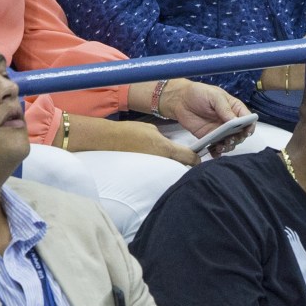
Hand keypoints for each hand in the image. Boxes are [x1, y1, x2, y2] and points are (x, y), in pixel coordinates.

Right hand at [64, 117, 200, 166]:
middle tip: (188, 164)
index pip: (191, 158)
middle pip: (182, 168)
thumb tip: (170, 146)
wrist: (106, 140)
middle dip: (186, 167)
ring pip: (170, 172)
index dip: (197, 160)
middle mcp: (162, 161)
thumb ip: (165, 139)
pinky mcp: (144, 175)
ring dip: (173, 171)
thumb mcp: (151, 130)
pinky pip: (158, 175)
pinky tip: (158, 171)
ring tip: (173, 168)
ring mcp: (153, 169)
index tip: (199, 159)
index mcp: (166, 149)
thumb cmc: (128, 132)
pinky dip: (161, 174)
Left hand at [158, 80, 254, 156]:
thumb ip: (225, 108)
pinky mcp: (210, 138)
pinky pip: (216, 147)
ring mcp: (220, 131)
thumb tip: (235, 122)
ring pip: (230, 143)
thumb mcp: (214, 96)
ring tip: (221, 146)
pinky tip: (215, 152)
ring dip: (228, 147)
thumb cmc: (198, 93)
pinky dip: (217, 153)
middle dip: (238, 139)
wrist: (179, 100)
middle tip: (230, 139)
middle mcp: (230, 122)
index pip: (248, 119)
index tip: (246, 131)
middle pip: (241, 134)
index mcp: (234, 109)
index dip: (250, 126)